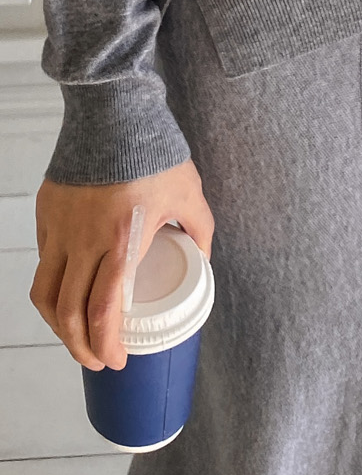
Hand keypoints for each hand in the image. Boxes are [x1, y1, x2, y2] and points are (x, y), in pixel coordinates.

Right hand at [31, 159, 214, 372]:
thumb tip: (203, 258)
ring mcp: (60, 228)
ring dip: (58, 324)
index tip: (117, 361)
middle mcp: (84, 240)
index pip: (103, 310)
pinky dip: (53, 286)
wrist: (115, 113)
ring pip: (46, 293)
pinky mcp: (47, 213)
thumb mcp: (189, 193)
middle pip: (69, 313)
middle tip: (97, 361)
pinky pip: (45, 261)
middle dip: (81, 347)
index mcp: (121, 240)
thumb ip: (199, 229)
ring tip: (75, 337)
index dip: (107, 345)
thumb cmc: (155, 152)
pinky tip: (69, 293)